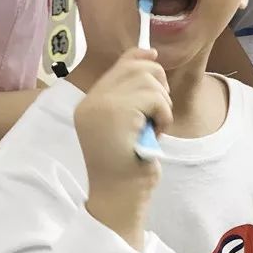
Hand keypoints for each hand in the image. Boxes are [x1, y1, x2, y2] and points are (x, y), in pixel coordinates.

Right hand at [77, 48, 172, 244]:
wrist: (119, 198)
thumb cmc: (128, 166)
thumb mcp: (129, 124)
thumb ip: (132, 94)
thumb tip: (150, 55)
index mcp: (88, 105)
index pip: (118, 65)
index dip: (140, 57)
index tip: (154, 57)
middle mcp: (90, 102)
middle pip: (136, 67)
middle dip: (157, 84)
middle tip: (158, 112)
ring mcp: (101, 105)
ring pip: (149, 80)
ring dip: (162, 104)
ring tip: (153, 128)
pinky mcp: (117, 112)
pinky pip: (155, 98)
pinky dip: (163, 115)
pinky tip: (155, 134)